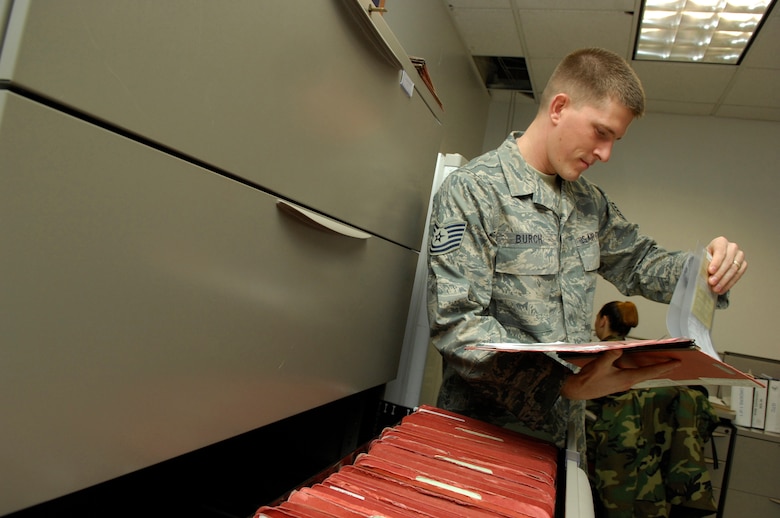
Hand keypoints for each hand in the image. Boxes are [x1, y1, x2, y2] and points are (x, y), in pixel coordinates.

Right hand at [560, 350, 679, 399]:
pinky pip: (635, 375)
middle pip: (650, 375)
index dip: (664, 367)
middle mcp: (628, 382)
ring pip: (643, 375)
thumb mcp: (599, 366)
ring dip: (653, 370)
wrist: (579, 390)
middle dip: (663, 369)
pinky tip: (642, 367)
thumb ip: (609, 357)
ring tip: (664, 365)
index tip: (677, 363)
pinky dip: (643, 371)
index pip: (650, 372)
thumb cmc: (589, 379)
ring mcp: (623, 383)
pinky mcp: (618, 382)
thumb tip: (619, 349)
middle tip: (677, 364)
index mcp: (627, 378)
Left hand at [706, 236, 745, 294]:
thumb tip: (703, 274)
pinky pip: (738, 275)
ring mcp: (739, 256)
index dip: (716, 262)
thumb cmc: (707, 257)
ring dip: (724, 280)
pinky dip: (730, 283)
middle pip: (728, 262)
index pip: (720, 251)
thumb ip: (703, 263)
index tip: (710, 271)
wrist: (714, 261)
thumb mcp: (703, 258)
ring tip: (716, 288)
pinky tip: (722, 289)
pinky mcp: (743, 264)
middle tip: (711, 283)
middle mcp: (732, 247)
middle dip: (719, 274)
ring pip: (734, 269)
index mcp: (720, 242)